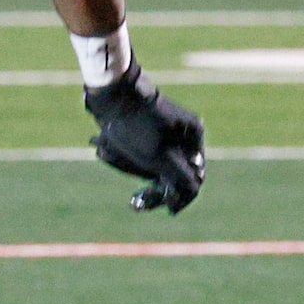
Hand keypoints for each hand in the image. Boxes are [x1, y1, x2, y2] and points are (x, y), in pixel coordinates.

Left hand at [84, 64, 206, 212]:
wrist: (109, 93)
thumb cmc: (137, 124)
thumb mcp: (161, 156)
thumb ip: (180, 178)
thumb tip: (189, 196)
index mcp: (193, 135)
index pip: (194, 175)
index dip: (182, 195)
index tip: (169, 210)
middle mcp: (180, 134)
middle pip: (174, 172)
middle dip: (156, 188)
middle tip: (136, 203)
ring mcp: (161, 131)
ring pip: (154, 166)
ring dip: (137, 175)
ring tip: (123, 184)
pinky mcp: (140, 130)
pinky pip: (138, 154)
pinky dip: (126, 162)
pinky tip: (109, 156)